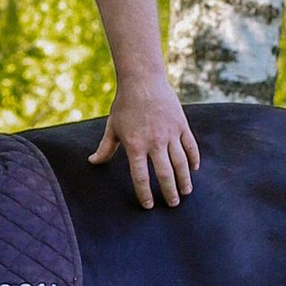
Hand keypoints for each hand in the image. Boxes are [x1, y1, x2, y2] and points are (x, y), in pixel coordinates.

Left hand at [90, 77, 199, 207]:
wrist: (143, 80)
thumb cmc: (125, 105)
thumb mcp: (112, 127)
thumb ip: (105, 148)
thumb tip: (92, 162)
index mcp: (135, 145)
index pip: (140, 176)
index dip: (144, 193)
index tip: (148, 205)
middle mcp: (154, 142)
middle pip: (164, 174)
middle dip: (169, 192)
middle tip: (172, 204)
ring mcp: (170, 133)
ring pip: (181, 163)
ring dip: (184, 180)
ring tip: (185, 192)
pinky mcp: (181, 125)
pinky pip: (190, 146)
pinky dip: (193, 159)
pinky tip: (193, 169)